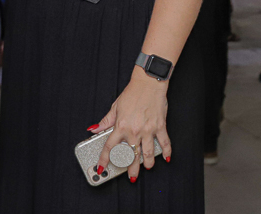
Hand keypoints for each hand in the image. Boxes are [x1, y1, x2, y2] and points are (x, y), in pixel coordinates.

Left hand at [91, 68, 171, 182]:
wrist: (148, 83)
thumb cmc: (132, 93)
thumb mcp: (115, 106)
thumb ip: (105, 121)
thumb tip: (94, 128)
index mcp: (121, 126)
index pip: (110, 147)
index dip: (104, 159)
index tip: (101, 167)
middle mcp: (134, 131)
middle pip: (131, 155)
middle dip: (131, 169)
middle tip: (131, 177)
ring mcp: (148, 130)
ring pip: (148, 153)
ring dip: (147, 163)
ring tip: (147, 168)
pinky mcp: (160, 126)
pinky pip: (164, 143)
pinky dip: (166, 151)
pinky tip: (166, 158)